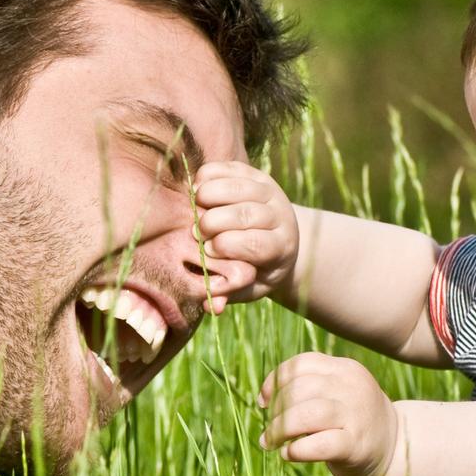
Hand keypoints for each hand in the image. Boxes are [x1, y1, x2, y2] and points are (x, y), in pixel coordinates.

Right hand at [192, 161, 299, 312]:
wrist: (278, 239)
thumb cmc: (256, 269)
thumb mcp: (249, 287)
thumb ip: (230, 294)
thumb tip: (211, 306)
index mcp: (281, 247)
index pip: (257, 244)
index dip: (227, 246)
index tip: (207, 251)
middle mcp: (281, 217)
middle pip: (246, 214)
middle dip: (214, 222)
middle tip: (196, 231)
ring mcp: (270, 192)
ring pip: (239, 187)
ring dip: (210, 195)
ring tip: (193, 208)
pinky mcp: (256, 174)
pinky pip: (232, 168)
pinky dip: (210, 175)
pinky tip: (197, 189)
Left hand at [258, 352, 398, 475]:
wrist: (396, 448)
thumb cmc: (353, 420)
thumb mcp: (337, 393)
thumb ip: (307, 388)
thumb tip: (264, 397)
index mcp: (345, 369)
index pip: (300, 364)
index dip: (274, 382)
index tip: (264, 401)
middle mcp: (352, 387)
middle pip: (299, 389)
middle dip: (275, 410)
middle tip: (270, 429)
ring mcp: (356, 416)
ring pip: (305, 415)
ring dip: (279, 430)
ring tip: (271, 442)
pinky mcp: (356, 445)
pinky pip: (318, 445)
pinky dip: (296, 451)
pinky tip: (288, 454)